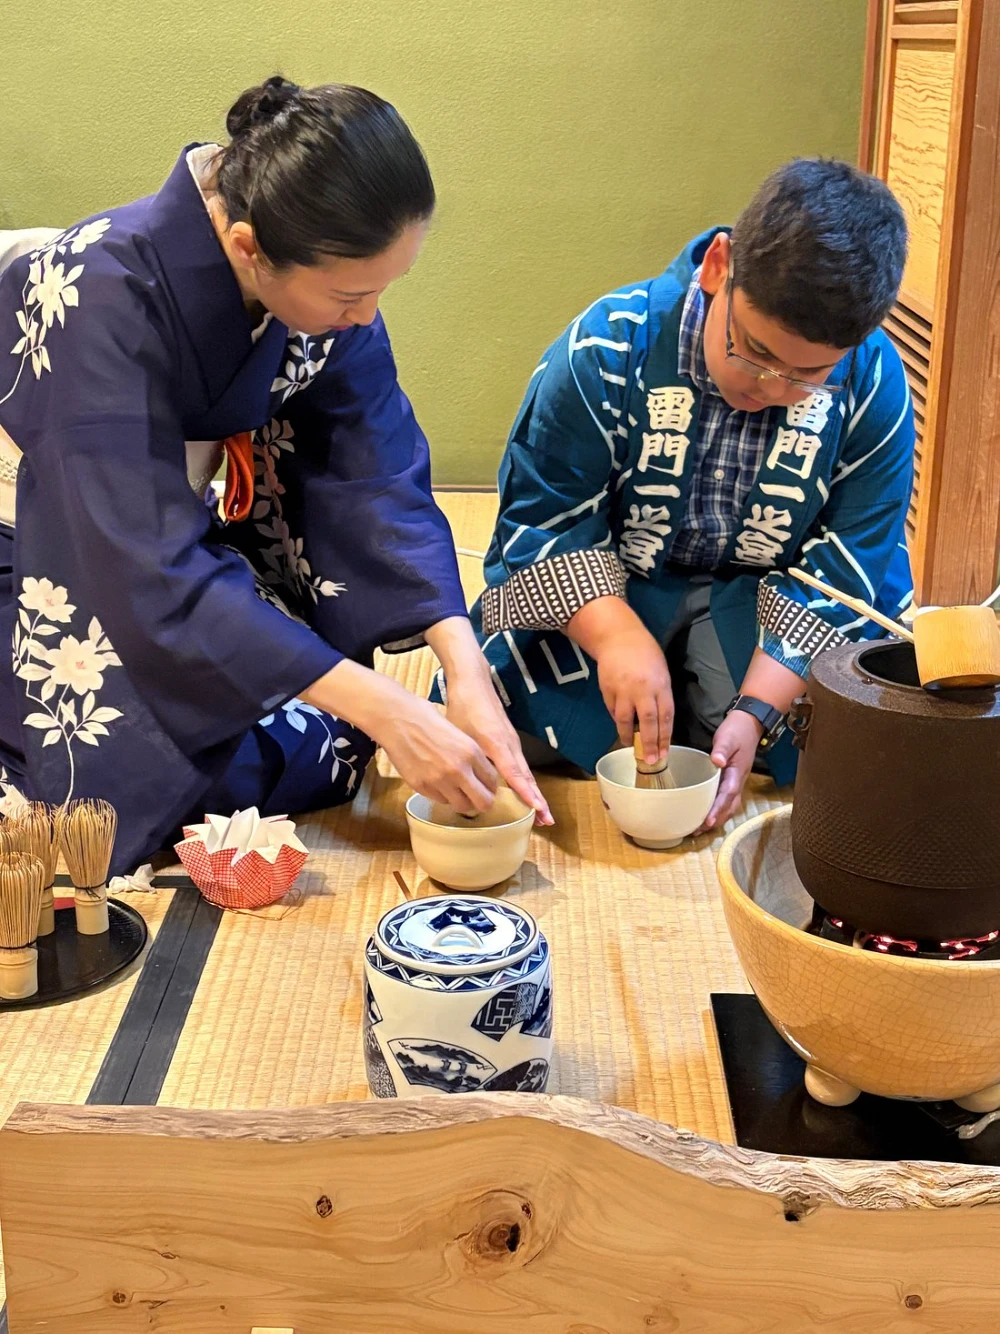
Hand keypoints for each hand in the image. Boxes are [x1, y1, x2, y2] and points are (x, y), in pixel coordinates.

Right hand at [368, 688, 500, 815]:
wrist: (396, 719)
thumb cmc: (425, 717)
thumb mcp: (457, 731)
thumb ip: (470, 753)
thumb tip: (479, 771)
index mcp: (471, 751)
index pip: (492, 781)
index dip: (490, 786)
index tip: (485, 786)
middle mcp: (459, 770)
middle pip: (483, 802)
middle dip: (483, 801)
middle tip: (477, 797)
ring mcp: (439, 781)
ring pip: (462, 806)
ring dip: (462, 801)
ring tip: (457, 792)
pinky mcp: (422, 787)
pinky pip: (440, 800)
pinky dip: (443, 796)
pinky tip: (438, 784)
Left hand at [445, 673, 553, 824]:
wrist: (474, 682)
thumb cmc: (464, 707)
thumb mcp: (461, 735)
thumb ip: (469, 758)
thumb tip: (469, 783)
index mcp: (498, 745)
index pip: (516, 775)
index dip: (527, 794)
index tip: (538, 810)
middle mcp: (510, 745)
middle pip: (527, 778)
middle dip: (538, 801)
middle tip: (547, 822)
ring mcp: (512, 742)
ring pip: (526, 773)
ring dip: (534, 794)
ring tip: (541, 815)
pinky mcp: (509, 741)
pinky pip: (520, 766)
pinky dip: (526, 782)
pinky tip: (526, 794)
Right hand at [596, 628, 673, 764]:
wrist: (618, 637)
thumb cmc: (645, 653)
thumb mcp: (661, 671)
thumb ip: (661, 695)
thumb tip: (659, 721)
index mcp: (660, 684)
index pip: (665, 716)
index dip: (665, 737)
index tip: (665, 753)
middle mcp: (642, 689)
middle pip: (647, 722)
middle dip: (649, 744)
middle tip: (651, 761)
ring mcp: (622, 690)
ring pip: (625, 720)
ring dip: (627, 736)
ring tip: (630, 746)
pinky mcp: (607, 690)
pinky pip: (612, 710)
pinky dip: (617, 721)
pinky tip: (620, 726)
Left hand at [698, 709, 761, 832]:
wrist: (750, 723)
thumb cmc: (737, 730)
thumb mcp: (728, 737)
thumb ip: (722, 749)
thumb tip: (716, 762)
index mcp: (737, 772)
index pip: (728, 795)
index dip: (718, 809)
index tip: (708, 822)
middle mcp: (738, 781)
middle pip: (729, 806)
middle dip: (715, 820)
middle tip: (697, 831)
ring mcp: (736, 781)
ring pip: (729, 805)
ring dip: (717, 818)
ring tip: (699, 828)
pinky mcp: (732, 779)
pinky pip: (726, 799)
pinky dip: (717, 809)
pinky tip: (706, 813)